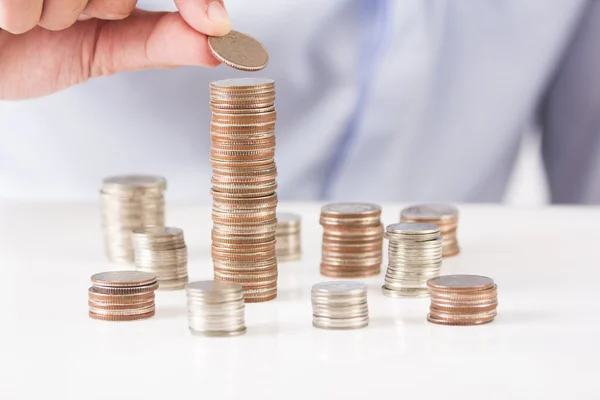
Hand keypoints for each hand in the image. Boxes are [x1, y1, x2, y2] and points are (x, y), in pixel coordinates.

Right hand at [0, 0, 230, 99]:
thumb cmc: (29, 51)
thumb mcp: (103, 49)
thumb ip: (159, 43)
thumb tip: (217, 44)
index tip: (213, 24)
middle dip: (107, 8)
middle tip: (72, 18)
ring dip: (62, 14)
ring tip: (33, 18)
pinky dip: (26, 15)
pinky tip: (8, 17)